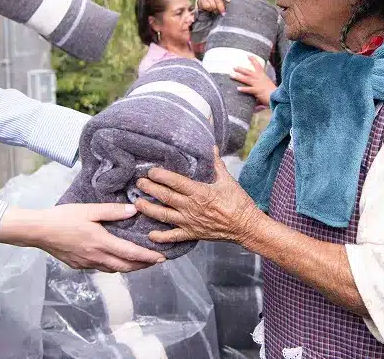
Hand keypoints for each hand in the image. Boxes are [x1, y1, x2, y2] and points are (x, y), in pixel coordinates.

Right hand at [0, 204, 165, 271]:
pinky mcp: (78, 265)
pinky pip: (102, 268)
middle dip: (143, 265)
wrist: (39, 231)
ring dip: (129, 267)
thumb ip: (112, 211)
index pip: (131, 253)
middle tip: (156, 261)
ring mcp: (87, 263)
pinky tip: (115, 260)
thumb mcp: (89, 210)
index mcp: (101, 243)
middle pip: (125, 266)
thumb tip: (134, 210)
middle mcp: (96, 257)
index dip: (148, 257)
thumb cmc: (64, 217)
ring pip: (114, 269)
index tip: (162, 257)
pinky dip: (114, 265)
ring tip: (140, 262)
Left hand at [134, 148, 263, 244]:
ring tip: (137, 204)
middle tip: (138, 183)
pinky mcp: (192, 234)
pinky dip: (161, 237)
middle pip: (166, 197)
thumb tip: (211, 147)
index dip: (162, 176)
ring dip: (149, 209)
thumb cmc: (238, 202)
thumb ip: (216, 164)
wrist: (246, 226)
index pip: (176, 182)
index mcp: (200, 192)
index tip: (151, 171)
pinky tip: (150, 234)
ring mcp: (190, 222)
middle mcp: (192, 207)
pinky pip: (173, 237)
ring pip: (164, 216)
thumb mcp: (228, 180)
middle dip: (150, 189)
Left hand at [232, 56, 276, 105]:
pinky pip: (249, 89)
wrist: (278, 96)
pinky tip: (238, 88)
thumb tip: (258, 92)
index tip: (248, 55)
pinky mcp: (257, 91)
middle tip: (234, 67)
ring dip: (238, 77)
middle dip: (241, 69)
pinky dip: (243, 89)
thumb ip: (262, 86)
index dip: (253, 60)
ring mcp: (258, 84)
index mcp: (263, 76)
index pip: (258, 66)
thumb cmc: (274, 92)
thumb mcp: (268, 86)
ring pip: (246, 79)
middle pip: (248, 72)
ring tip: (231, 75)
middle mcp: (260, 78)